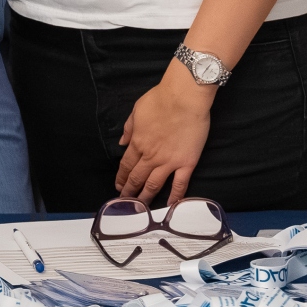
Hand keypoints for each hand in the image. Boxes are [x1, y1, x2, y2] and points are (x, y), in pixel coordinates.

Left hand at [116, 62, 214, 203]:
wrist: (184, 98)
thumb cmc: (160, 100)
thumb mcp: (136, 111)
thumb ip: (129, 129)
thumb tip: (122, 142)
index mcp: (138, 143)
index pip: (126, 166)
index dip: (121, 178)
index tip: (118, 187)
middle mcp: (151, 156)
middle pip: (137, 178)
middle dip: (130, 192)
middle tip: (126, 203)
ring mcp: (169, 161)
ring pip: (154, 185)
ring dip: (146, 197)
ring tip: (141, 208)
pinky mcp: (187, 163)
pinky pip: (180, 184)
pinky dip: (174, 196)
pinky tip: (170, 204)